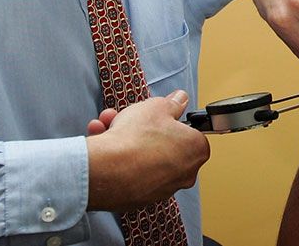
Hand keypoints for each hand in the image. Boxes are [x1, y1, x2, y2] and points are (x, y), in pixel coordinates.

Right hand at [86, 90, 209, 211]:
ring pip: (144, 158)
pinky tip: (103, 143)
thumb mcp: (157, 106)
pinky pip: (130, 173)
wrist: (108, 170)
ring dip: (126, 140)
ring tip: (108, 125)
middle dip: (142, 128)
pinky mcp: (139, 199)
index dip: (171, 120)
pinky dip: (119, 160)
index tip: (159, 115)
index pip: (189, 132)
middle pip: (163, 144)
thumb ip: (172, 103)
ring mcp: (162, 189)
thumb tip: (179, 100)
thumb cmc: (136, 139)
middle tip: (130, 118)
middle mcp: (184, 174)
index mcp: (195, 150)